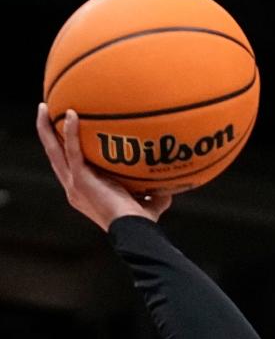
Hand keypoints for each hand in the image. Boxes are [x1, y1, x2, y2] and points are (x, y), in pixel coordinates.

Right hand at [37, 104, 172, 231]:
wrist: (134, 232)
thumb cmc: (141, 225)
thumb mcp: (147, 205)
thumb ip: (153, 194)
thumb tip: (168, 186)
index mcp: (84, 193)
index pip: (69, 167)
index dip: (63, 148)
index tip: (63, 130)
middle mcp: (74, 189)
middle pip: (54, 156)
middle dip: (47, 133)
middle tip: (44, 110)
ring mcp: (74, 185)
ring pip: (54, 152)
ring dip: (46, 129)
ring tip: (44, 107)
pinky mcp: (80, 181)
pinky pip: (73, 151)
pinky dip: (72, 132)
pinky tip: (74, 114)